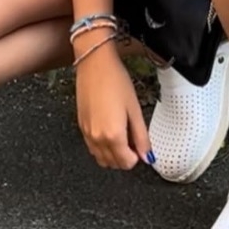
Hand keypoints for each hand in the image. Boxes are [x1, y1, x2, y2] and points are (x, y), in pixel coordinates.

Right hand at [75, 45, 152, 169]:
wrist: (94, 64)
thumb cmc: (116, 81)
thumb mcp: (135, 109)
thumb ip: (141, 137)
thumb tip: (147, 156)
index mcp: (113, 136)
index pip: (127, 163)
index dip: (136, 156)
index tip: (139, 144)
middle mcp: (97, 138)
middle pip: (113, 164)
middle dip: (125, 157)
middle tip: (132, 138)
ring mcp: (86, 133)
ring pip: (101, 158)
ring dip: (113, 154)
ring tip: (121, 134)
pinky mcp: (80, 126)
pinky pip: (92, 147)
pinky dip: (101, 147)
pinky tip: (109, 129)